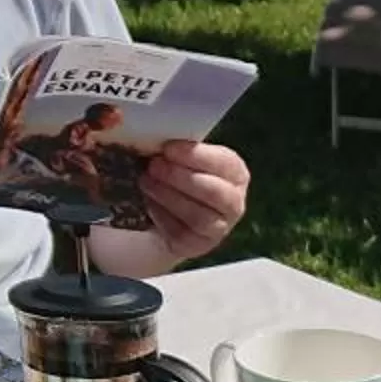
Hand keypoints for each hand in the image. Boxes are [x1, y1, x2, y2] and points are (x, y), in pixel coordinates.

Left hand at [138, 141, 247, 262]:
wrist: (167, 210)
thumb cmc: (175, 174)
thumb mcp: (180, 157)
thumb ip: (176, 149)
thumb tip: (154, 136)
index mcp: (234, 172)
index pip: (224, 164)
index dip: (197, 156)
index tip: (168, 148)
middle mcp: (233, 202)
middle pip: (214, 192)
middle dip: (180, 177)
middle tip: (153, 166)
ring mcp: (219, 227)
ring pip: (198, 216)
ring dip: (169, 197)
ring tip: (146, 182)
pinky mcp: (198, 245)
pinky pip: (181, 233)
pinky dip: (161, 216)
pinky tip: (148, 204)